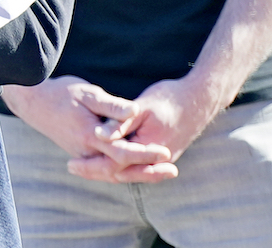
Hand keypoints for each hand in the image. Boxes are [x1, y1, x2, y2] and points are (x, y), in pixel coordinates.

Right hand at [1, 76, 176, 183]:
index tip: (165, 151)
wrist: (32, 101)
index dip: (145, 153)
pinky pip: (104, 168)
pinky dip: (123, 171)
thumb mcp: (87, 93)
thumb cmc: (60, 93)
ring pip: (112, 172)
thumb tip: (135, 112)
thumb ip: (112, 106)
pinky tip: (137, 167)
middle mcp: (85, 150)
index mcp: (89, 135)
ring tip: (161, 171)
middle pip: (120, 169)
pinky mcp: (80, 153)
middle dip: (148, 171)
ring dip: (138, 174)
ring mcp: (81, 154)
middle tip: (172, 170)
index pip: (122, 152)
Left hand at [68, 76, 217, 182]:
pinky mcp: (162, 153)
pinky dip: (119, 165)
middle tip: (71, 167)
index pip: (114, 165)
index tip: (71, 163)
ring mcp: (160, 158)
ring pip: (128, 171)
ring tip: (83, 166)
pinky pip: (136, 165)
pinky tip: (105, 158)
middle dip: (95, 171)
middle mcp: (155, 159)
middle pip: (119, 173)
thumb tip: (99, 135)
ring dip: (105, 169)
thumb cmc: (170, 99)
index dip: (91, 165)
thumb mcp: (142, 108)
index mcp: (147, 149)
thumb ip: (120, 123)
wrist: (200, 98)